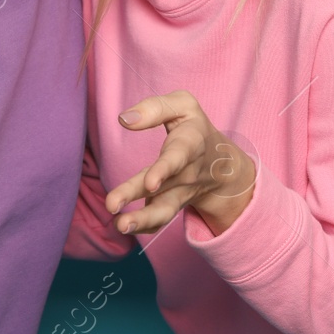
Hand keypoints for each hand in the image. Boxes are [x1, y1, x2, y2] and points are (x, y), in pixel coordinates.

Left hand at [105, 90, 256, 237]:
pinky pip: (158, 221)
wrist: (221, 162)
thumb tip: (125, 119)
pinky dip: (142, 227)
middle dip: (137, 195)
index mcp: (190, 145)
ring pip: (162, 211)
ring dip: (140, 220)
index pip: (177, 158)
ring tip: (119, 225)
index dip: (164, 170)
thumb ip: (155, 108)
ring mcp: (178, 193)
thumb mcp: (183, 105)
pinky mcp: (169, 204)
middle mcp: (185, 174)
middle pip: (163, 188)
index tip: (150, 184)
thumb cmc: (194, 127)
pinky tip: (121, 226)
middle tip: (112, 205)